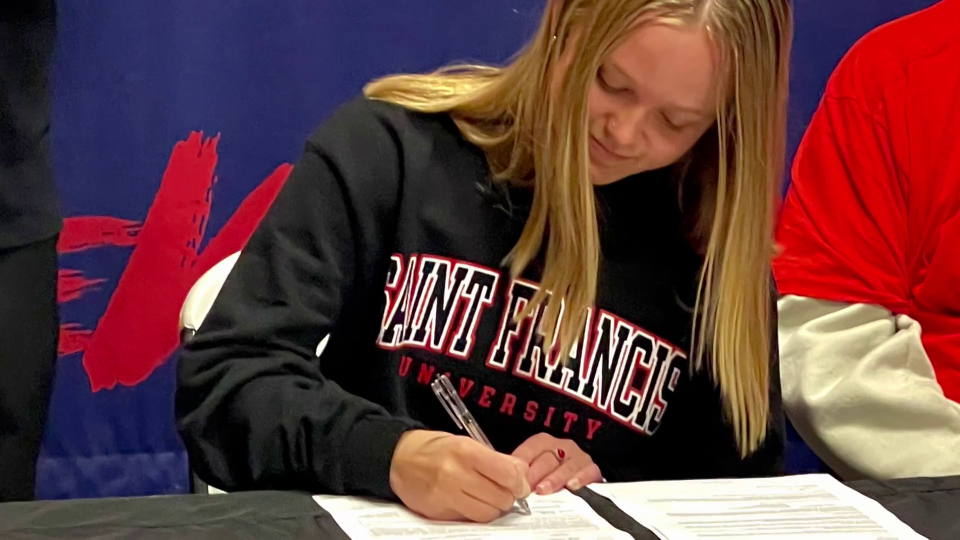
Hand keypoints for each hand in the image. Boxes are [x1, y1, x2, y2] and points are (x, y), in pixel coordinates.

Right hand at [389, 430, 531, 522]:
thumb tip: (522, 473)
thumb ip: (495, 458)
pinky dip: (476, 513)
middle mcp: (455, 474)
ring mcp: (446, 496)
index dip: (520, 482)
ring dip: (493, 508)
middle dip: (508, 496)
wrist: (398, 459)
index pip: (507, 474)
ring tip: (488, 497)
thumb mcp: (465, 442)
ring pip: (487, 513)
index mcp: (465, 451)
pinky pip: (469, 519)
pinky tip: (471, 502)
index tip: (520, 484)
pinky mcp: (438, 512)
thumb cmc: (435, 448)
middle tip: (504, 491)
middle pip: (500, 497)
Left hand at [512, 433, 602, 494]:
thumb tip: (502, 482)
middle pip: (548, 458)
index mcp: (543, 442)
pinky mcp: (592, 469)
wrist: (575, 472)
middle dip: (536, 473)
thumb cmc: (547, 473)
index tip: (513, 478)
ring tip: (543, 490)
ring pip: (566, 466)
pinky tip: (571, 486)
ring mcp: (578, 457)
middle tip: (526, 488)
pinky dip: (580, 479)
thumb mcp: (533, 467)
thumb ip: (520, 472)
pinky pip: (589, 472)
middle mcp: (562, 446)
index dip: (521, 463)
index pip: (530, 449)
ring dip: (554, 479)